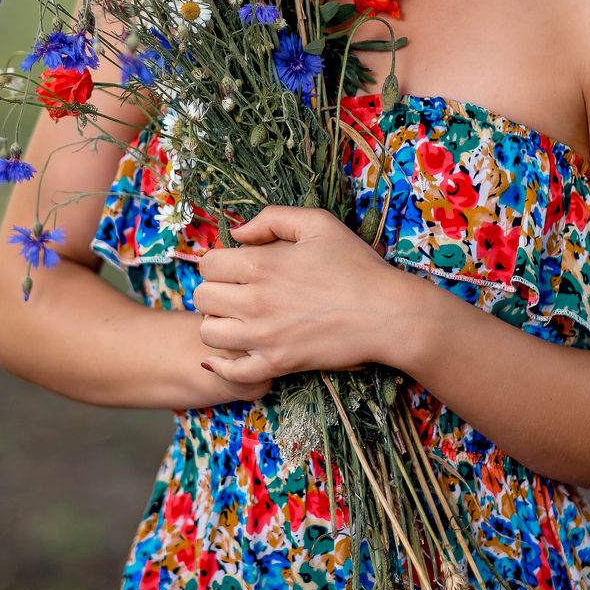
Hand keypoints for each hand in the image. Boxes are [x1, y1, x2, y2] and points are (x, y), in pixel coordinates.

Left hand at [192, 204, 394, 387]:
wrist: (386, 314)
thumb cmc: (356, 265)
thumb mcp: (318, 223)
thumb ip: (272, 218)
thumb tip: (238, 233)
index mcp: (260, 264)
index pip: (208, 264)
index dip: (220, 262)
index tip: (238, 266)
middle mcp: (254, 301)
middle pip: (202, 297)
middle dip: (216, 290)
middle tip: (238, 291)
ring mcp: (263, 337)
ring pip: (208, 332)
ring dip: (218, 323)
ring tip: (239, 318)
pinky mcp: (276, 364)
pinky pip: (231, 371)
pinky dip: (223, 363)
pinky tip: (232, 352)